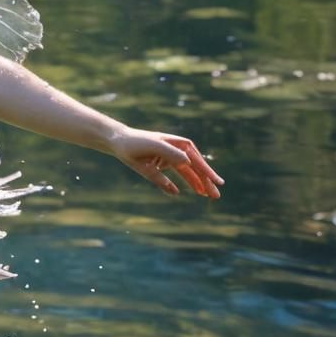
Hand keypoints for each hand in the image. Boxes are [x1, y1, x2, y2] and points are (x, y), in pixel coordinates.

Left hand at [108, 127, 223, 197]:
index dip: (207, 171)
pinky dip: (174, 186)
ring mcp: (168, 160)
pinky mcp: (159, 168)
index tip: (217, 181)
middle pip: (195, 169)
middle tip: (216, 195)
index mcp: (179, 144)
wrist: (118, 142)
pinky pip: (169, 179)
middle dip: (206, 181)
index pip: (196, 160)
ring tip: (207, 195)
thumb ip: (170, 153)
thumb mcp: (154, 145)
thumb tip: (188, 163)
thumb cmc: (136, 141)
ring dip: (196, 184)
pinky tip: (182, 192)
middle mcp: (177, 152)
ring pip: (186, 174)